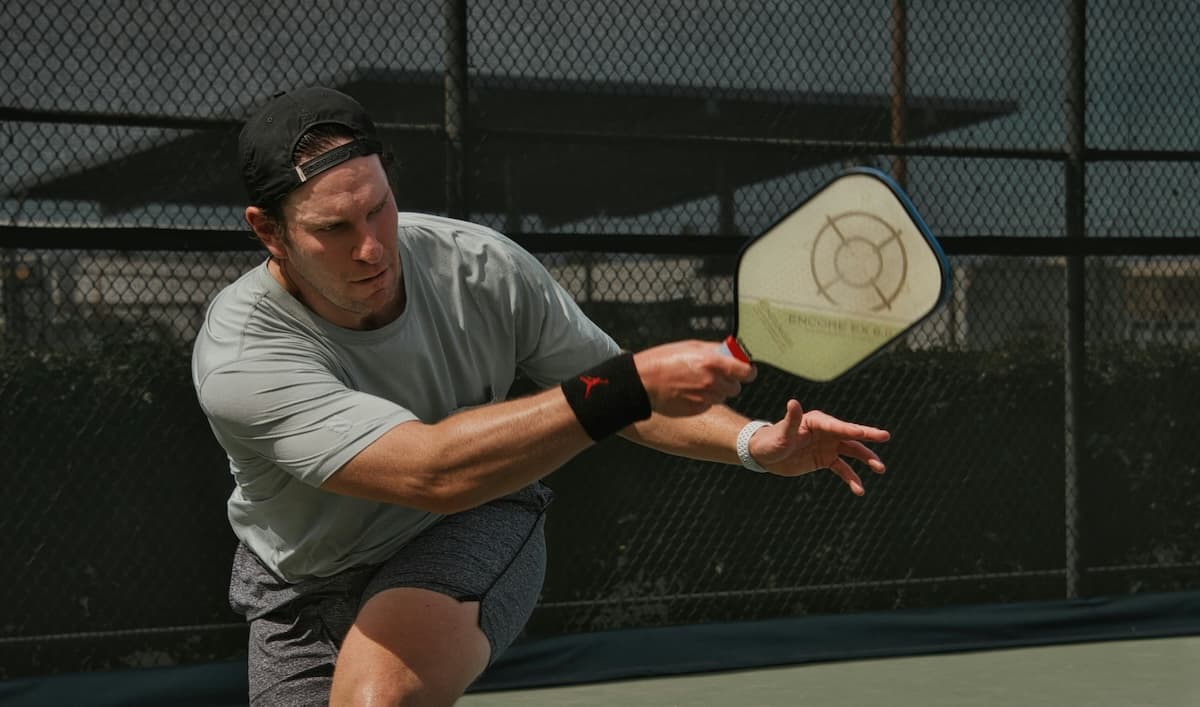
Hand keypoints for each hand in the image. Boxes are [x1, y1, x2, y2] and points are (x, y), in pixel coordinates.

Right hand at [633, 340, 756, 416]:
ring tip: (696, 383)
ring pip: (722, 396)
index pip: (747, 372)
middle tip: (715, 375)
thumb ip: (715, 350)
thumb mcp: (691, 346)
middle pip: (736, 387)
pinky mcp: (697, 410)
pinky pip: (709, 404)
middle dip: (729, 381)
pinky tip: (689, 392)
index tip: (745, 370)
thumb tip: (732, 351)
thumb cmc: (663, 360)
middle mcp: (712, 382)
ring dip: (716, 391)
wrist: (643, 382)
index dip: (748, 371)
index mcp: (713, 362)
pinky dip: (704, 399)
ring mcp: (705, 398)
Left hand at [749, 399, 889, 495]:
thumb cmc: (771, 440)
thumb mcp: (781, 433)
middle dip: (868, 436)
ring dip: (866, 459)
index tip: (862, 432)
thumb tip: (793, 402)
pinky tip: (859, 490)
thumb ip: (790, 420)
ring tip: (880, 468)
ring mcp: (828, 446)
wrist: (764, 455)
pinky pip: (842, 469)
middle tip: (885, 436)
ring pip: (852, 452)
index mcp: (817, 421)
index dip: (849, 429)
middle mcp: (826, 432)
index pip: (836, 426)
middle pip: (850, 435)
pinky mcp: (825, 460)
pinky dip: (851, 478)